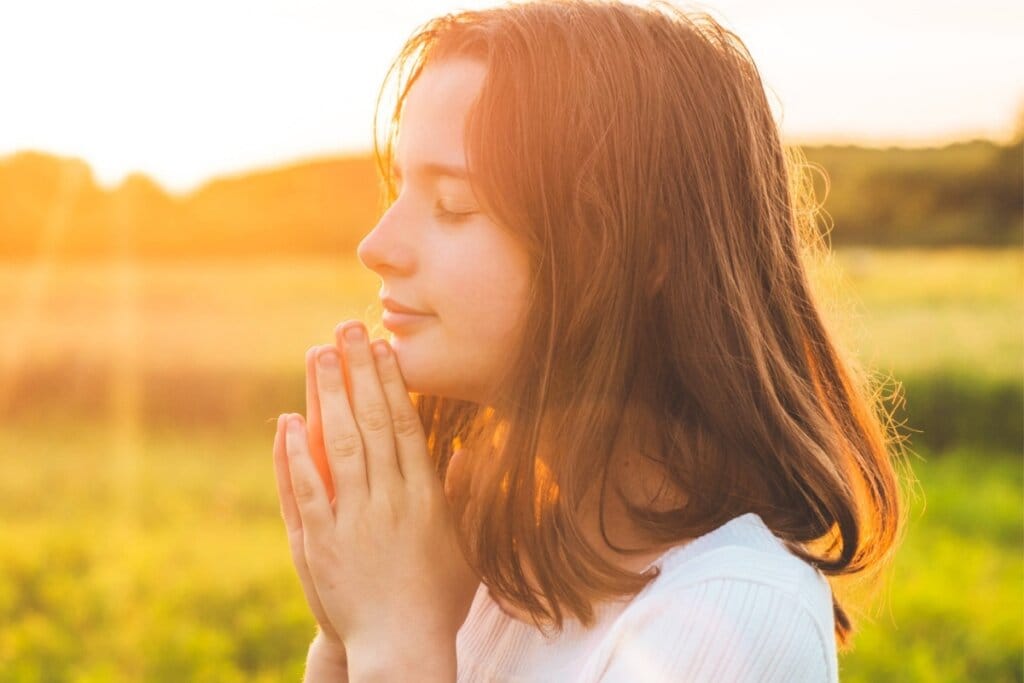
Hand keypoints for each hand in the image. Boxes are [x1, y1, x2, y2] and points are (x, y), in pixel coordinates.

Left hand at [282, 320, 479, 653]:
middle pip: (370, 422)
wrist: (402, 648)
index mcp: (424, 498)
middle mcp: (388, 500)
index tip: (382, 347)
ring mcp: (352, 520)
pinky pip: (306, 490)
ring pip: (338, 445)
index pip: (405, 426)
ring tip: (318, 354)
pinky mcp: (321, 542)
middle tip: (346, 328)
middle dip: (358, 371)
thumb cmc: (439, 600)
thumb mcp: (467, 546)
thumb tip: (465, 451)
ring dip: (326, 396)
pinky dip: (295, 454)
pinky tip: (288, 420)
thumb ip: (466, 496)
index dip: (391, 382)